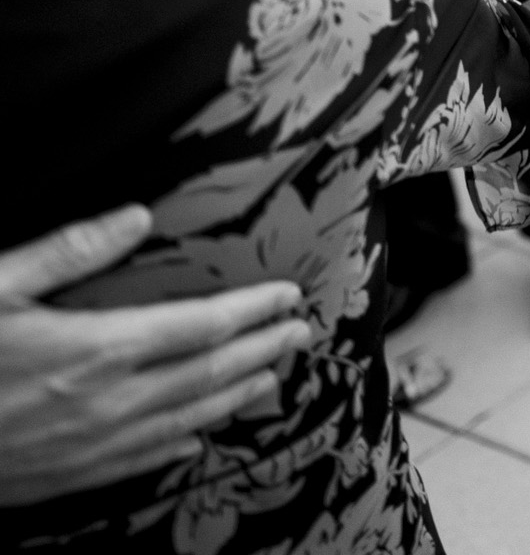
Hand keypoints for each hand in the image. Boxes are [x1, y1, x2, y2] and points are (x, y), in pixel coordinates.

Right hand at [0, 207, 312, 506]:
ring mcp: (87, 447)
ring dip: (235, 397)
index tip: (289, 296)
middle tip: (300, 333)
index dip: (253, 311)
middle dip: (262, 350)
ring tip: (272, 377)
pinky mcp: (62, 477)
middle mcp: (105, 404)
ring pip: (185, 421)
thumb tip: (136, 217)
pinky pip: (139, 462)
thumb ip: (70, 251)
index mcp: (95, 349)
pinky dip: (179, 446)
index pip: (201, 326)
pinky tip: (197, 440)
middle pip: (208, 374)